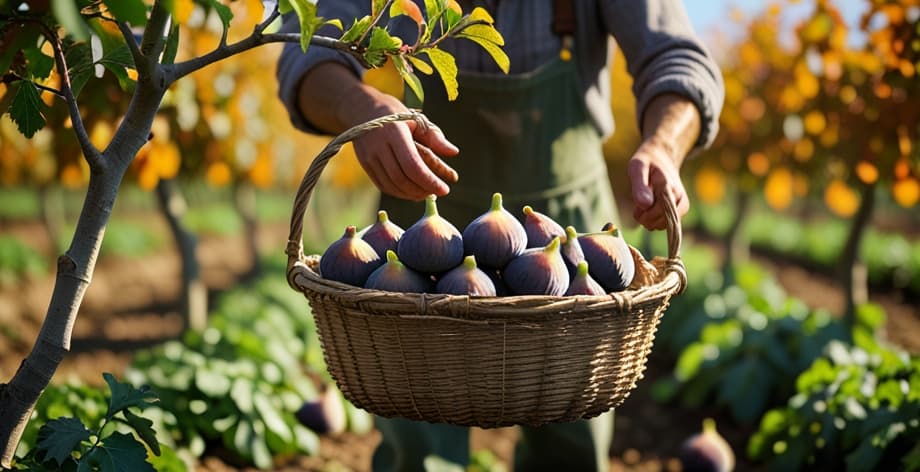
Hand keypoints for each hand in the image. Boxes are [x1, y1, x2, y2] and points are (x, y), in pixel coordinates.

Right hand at [298, 62, 458, 200]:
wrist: (362, 109)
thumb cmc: (396, 114)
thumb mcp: (417, 119)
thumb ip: (435, 137)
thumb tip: (454, 152)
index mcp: (395, 133)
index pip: (413, 165)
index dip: (429, 181)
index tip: (445, 189)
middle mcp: (379, 146)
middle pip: (402, 178)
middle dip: (422, 190)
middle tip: (437, 192)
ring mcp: (369, 157)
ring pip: (392, 185)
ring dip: (411, 194)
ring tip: (427, 193)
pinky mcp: (365, 164)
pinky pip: (383, 185)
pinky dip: (399, 192)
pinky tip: (412, 192)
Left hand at [628, 138, 689, 230]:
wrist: (661, 158)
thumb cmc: (646, 163)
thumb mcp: (637, 168)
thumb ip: (640, 186)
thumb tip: (645, 205)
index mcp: (667, 185)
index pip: (658, 211)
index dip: (645, 215)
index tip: (637, 209)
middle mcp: (678, 195)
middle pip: (659, 220)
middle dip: (645, 217)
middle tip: (638, 207)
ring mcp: (682, 203)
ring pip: (662, 225)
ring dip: (649, 220)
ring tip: (645, 206)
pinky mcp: (683, 208)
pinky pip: (666, 224)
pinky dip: (656, 220)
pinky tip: (651, 209)